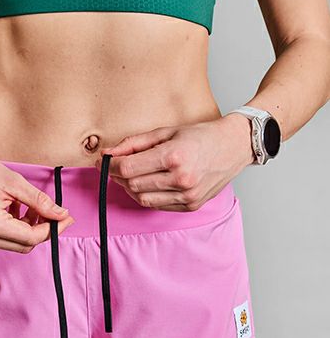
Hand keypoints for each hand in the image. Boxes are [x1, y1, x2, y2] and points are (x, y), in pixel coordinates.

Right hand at [0, 138, 74, 252]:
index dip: (53, 229)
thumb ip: (40, 202)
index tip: (66, 218)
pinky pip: (1, 239)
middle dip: (41, 229)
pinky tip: (13, 209)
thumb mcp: (14, 182)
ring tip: (27, 205)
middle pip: (24, 245)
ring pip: (14, 244)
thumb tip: (61, 214)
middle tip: (51, 211)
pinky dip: (13, 228)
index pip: (32, 237)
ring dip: (27, 228)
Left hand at [96, 113, 254, 211]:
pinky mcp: (190, 205)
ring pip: (142, 198)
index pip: (127, 168)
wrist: (235, 146)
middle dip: (118, 175)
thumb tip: (108, 153)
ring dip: (131, 187)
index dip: (109, 166)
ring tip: (134, 174)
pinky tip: (150, 183)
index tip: (103, 162)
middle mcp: (181, 178)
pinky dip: (147, 195)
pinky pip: (157, 205)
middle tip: (116, 166)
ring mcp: (187, 195)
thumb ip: (134, 144)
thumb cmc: (201, 135)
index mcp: (174, 156)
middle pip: (132, 184)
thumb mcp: (166, 132)